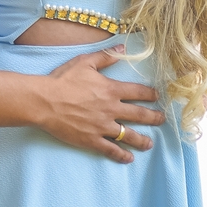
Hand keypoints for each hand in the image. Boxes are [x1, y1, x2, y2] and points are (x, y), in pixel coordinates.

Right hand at [37, 45, 164, 162]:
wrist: (44, 101)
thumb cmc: (62, 80)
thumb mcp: (84, 62)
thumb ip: (105, 56)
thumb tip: (122, 48)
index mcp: (111, 90)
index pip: (137, 92)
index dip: (150, 94)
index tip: (157, 96)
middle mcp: (111, 109)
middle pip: (139, 115)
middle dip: (153, 117)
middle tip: (161, 119)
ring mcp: (102, 126)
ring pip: (128, 135)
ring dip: (142, 140)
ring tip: (150, 143)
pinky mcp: (92, 140)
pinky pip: (111, 150)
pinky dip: (121, 155)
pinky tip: (129, 158)